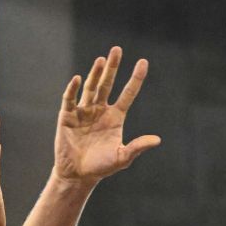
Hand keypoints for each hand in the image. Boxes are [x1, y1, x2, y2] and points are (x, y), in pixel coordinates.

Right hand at [54, 47, 159, 185]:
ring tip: (101, 60)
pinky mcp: (67, 116)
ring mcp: (83, 111)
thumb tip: (157, 140)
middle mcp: (100, 110)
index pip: (128, 93)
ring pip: (91, 87)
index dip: (136, 78)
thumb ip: (137, 147)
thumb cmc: (101, 167)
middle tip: (117, 49)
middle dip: (112, 67)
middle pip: (107, 84)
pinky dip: (73, 89)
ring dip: (95, 73)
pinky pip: (70, 99)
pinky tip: (78, 79)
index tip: (144, 62)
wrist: (78, 175)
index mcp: (115, 117)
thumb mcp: (122, 157)